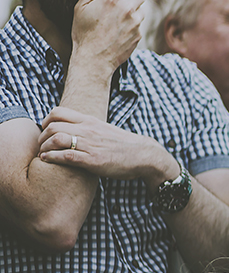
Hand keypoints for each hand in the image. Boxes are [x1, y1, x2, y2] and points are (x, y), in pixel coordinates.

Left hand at [37, 106, 175, 183]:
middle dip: (42, 136)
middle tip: (41, 145)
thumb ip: (89, 128)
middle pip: (53, 126)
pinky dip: (52, 157)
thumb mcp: (105, 130)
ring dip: (44, 147)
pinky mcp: (93, 160)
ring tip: (43, 154)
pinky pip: (66, 155)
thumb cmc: (124, 145)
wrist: (144, 155)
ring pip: (56, 139)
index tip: (45, 130)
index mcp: (90, 121)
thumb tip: (76, 130)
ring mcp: (90, 145)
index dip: (46, 120)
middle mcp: (88, 130)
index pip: (58, 112)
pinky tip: (48, 160)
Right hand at [70, 0, 148, 73]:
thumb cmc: (83, 32)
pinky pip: (140, 22)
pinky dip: (134, 19)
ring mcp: (136, 23)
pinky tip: (123, 23)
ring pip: (142, 7)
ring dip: (138, 4)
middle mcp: (129, 10)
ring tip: (126, 6)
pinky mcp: (139, 35)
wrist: (94, 59)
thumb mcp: (81, 6)